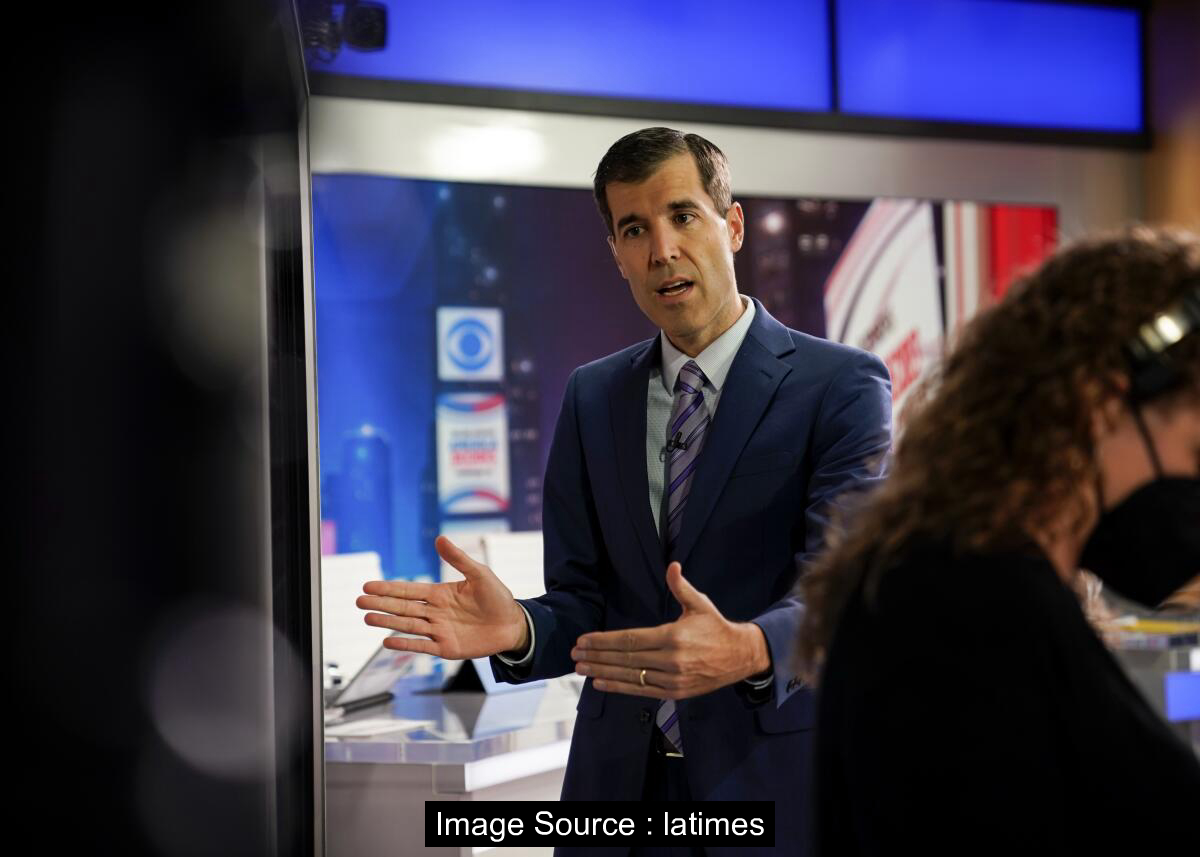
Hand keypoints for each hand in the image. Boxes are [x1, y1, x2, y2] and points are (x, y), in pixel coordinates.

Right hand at [356, 535, 527, 658]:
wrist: (514, 624)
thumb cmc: (497, 597)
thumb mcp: (479, 574)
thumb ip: (458, 559)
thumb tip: (439, 538)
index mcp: (440, 594)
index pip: (409, 590)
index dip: (389, 588)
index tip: (368, 585)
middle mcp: (435, 612)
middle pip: (403, 608)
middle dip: (381, 604)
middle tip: (358, 600)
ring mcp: (439, 631)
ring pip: (408, 626)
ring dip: (387, 622)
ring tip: (367, 618)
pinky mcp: (446, 648)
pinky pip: (422, 646)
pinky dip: (405, 644)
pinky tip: (387, 641)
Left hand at [570, 562, 770, 698]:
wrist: (740, 656)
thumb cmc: (716, 627)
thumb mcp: (700, 603)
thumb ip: (681, 586)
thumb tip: (672, 566)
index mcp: (673, 636)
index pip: (630, 639)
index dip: (604, 641)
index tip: (584, 640)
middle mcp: (671, 660)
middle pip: (625, 658)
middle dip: (597, 656)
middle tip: (575, 654)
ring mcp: (673, 679)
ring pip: (631, 676)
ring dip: (603, 673)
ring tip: (581, 669)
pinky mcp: (676, 692)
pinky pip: (642, 691)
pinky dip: (619, 688)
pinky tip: (601, 683)